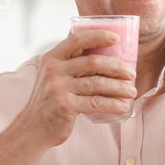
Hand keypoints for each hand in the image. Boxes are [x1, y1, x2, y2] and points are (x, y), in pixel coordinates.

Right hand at [18, 30, 136, 147]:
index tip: (116, 38)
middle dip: (117, 67)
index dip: (98, 36)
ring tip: (132, 91)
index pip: (77, 40)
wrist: (33, 127)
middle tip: (131, 73)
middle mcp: (54, 70)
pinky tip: (123, 106)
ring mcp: (58, 88)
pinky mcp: (64, 106)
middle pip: (92, 62)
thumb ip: (71, 63)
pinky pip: (95, 103)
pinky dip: (113, 104)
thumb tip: (102, 50)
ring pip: (97, 83)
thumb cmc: (50, 100)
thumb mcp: (54, 76)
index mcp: (53, 57)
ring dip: (119, 87)